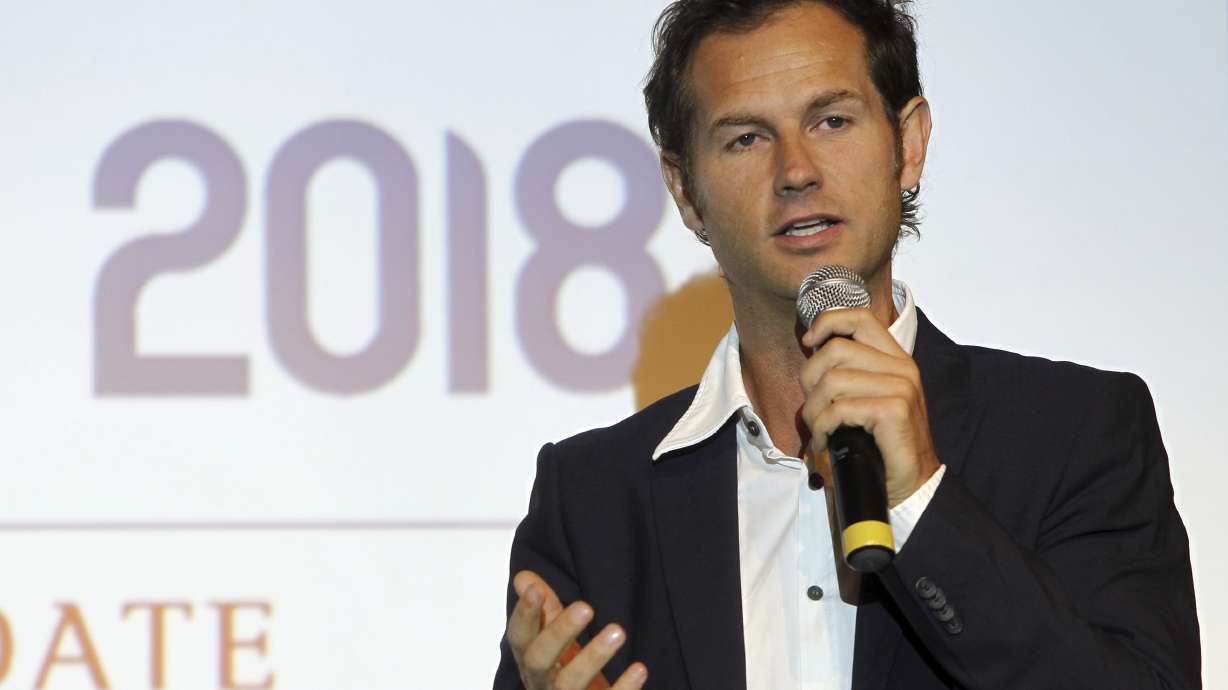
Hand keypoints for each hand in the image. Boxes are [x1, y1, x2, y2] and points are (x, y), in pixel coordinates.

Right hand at [507, 570, 648, 689]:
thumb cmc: (561, 673)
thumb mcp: (550, 641)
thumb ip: (543, 610)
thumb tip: (524, 578)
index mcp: (530, 658)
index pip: (519, 635)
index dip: (524, 613)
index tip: (536, 589)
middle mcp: (541, 681)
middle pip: (540, 659)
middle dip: (560, 632)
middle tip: (586, 607)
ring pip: (570, 683)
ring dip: (594, 657)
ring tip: (617, 631)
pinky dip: (624, 687)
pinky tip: (639, 669)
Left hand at [799, 308, 939, 507]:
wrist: (912, 483)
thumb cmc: (882, 444)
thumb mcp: (867, 398)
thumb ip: (849, 372)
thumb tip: (811, 352)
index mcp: (895, 358)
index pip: (860, 317)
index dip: (828, 322)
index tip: (809, 342)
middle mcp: (901, 367)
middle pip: (836, 350)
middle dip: (810, 380)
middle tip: (813, 409)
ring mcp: (901, 386)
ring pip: (832, 380)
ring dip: (813, 410)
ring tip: (819, 430)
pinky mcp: (894, 409)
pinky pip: (839, 408)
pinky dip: (822, 427)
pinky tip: (825, 442)